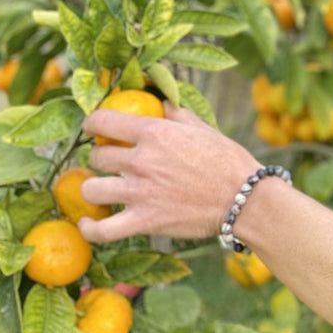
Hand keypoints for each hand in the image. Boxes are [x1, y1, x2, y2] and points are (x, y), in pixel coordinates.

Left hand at [78, 103, 262, 244]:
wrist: (245, 199)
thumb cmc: (229, 162)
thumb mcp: (204, 129)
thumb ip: (177, 115)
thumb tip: (161, 103)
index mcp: (155, 133)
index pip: (103, 121)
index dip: (93, 124)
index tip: (94, 130)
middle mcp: (141, 160)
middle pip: (97, 156)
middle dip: (101, 158)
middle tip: (112, 164)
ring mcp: (140, 192)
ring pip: (91, 189)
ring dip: (94, 188)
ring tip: (103, 190)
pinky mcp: (145, 221)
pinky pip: (102, 229)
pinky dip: (90, 228)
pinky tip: (87, 223)